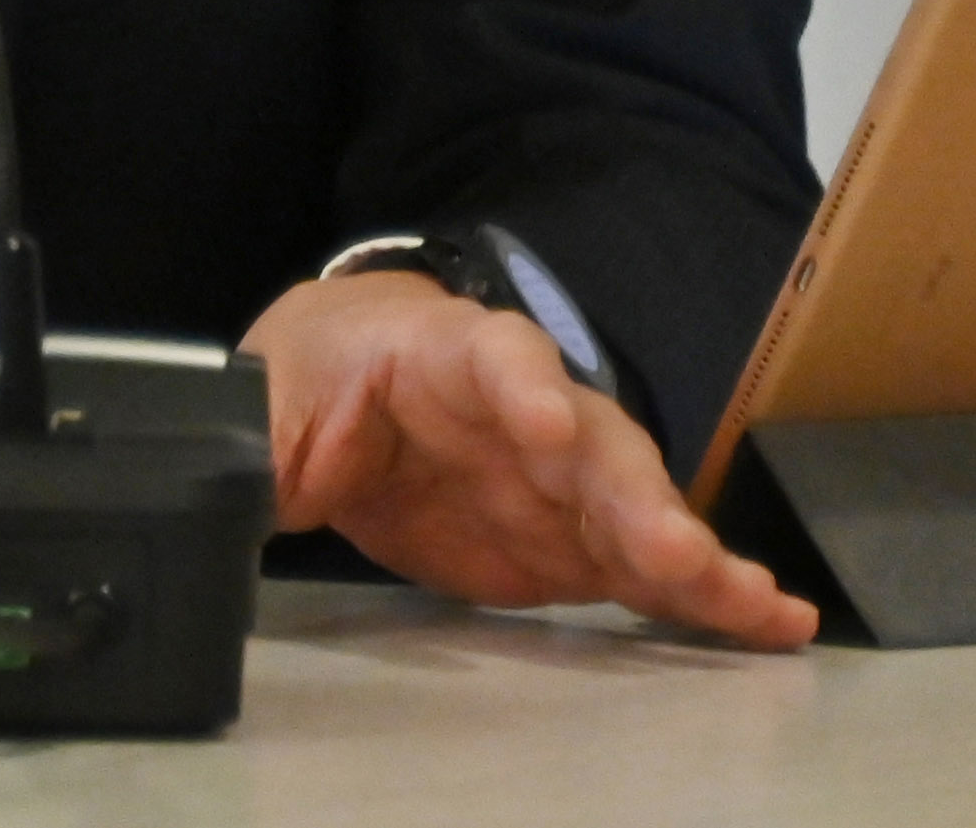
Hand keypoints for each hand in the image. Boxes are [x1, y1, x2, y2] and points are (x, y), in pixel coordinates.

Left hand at [245, 271, 816, 645]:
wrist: (330, 395)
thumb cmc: (302, 380)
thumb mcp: (258, 402)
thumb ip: (252, 440)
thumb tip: (209, 479)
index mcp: (436, 350)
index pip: (487, 353)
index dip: (520, 387)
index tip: (545, 424)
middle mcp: (522, 404)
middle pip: (586, 439)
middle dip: (631, 494)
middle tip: (672, 550)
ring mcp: (558, 475)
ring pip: (634, 508)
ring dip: (689, 557)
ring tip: (754, 606)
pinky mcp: (571, 538)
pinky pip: (642, 565)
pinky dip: (703, 595)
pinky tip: (767, 625)